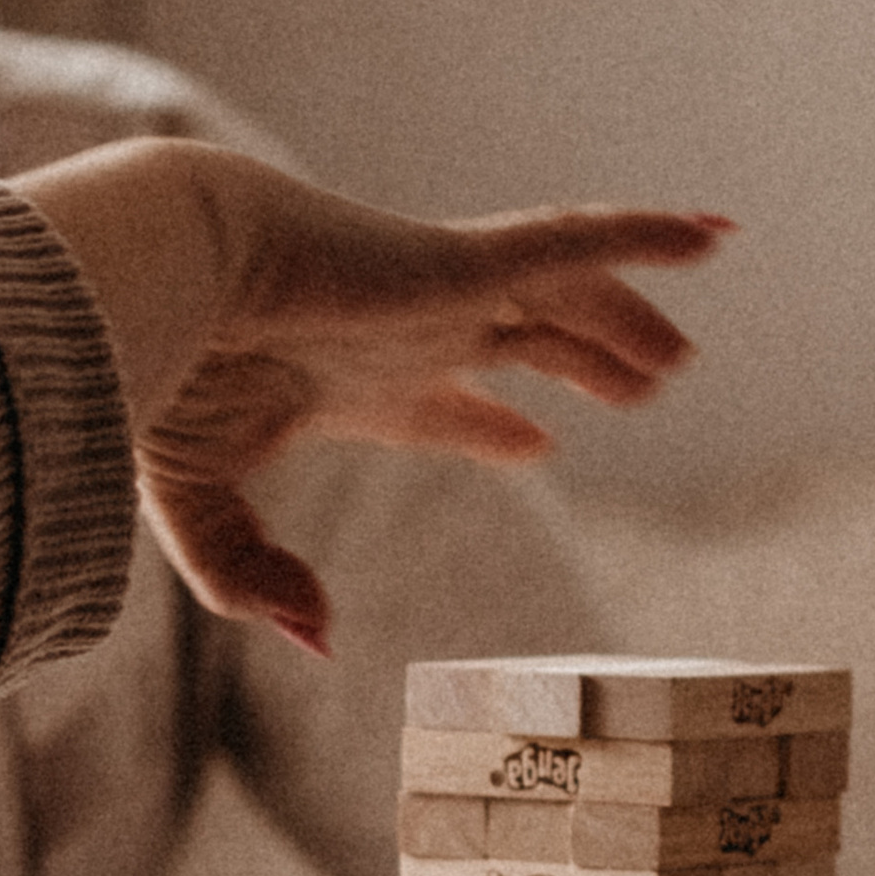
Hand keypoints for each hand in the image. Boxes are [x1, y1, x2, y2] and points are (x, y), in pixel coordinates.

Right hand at [16, 141, 726, 649]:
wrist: (158, 273)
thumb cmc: (161, 372)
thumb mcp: (194, 504)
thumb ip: (247, 577)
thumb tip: (320, 642)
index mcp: (344, 379)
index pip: (438, 402)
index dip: (490, 426)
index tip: (537, 445)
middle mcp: (402, 330)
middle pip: (520, 342)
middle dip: (580, 361)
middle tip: (647, 388)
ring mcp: (442, 291)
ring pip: (565, 301)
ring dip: (626, 322)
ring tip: (681, 358)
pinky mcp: (466, 260)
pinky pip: (582, 242)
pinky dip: (649, 235)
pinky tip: (716, 233)